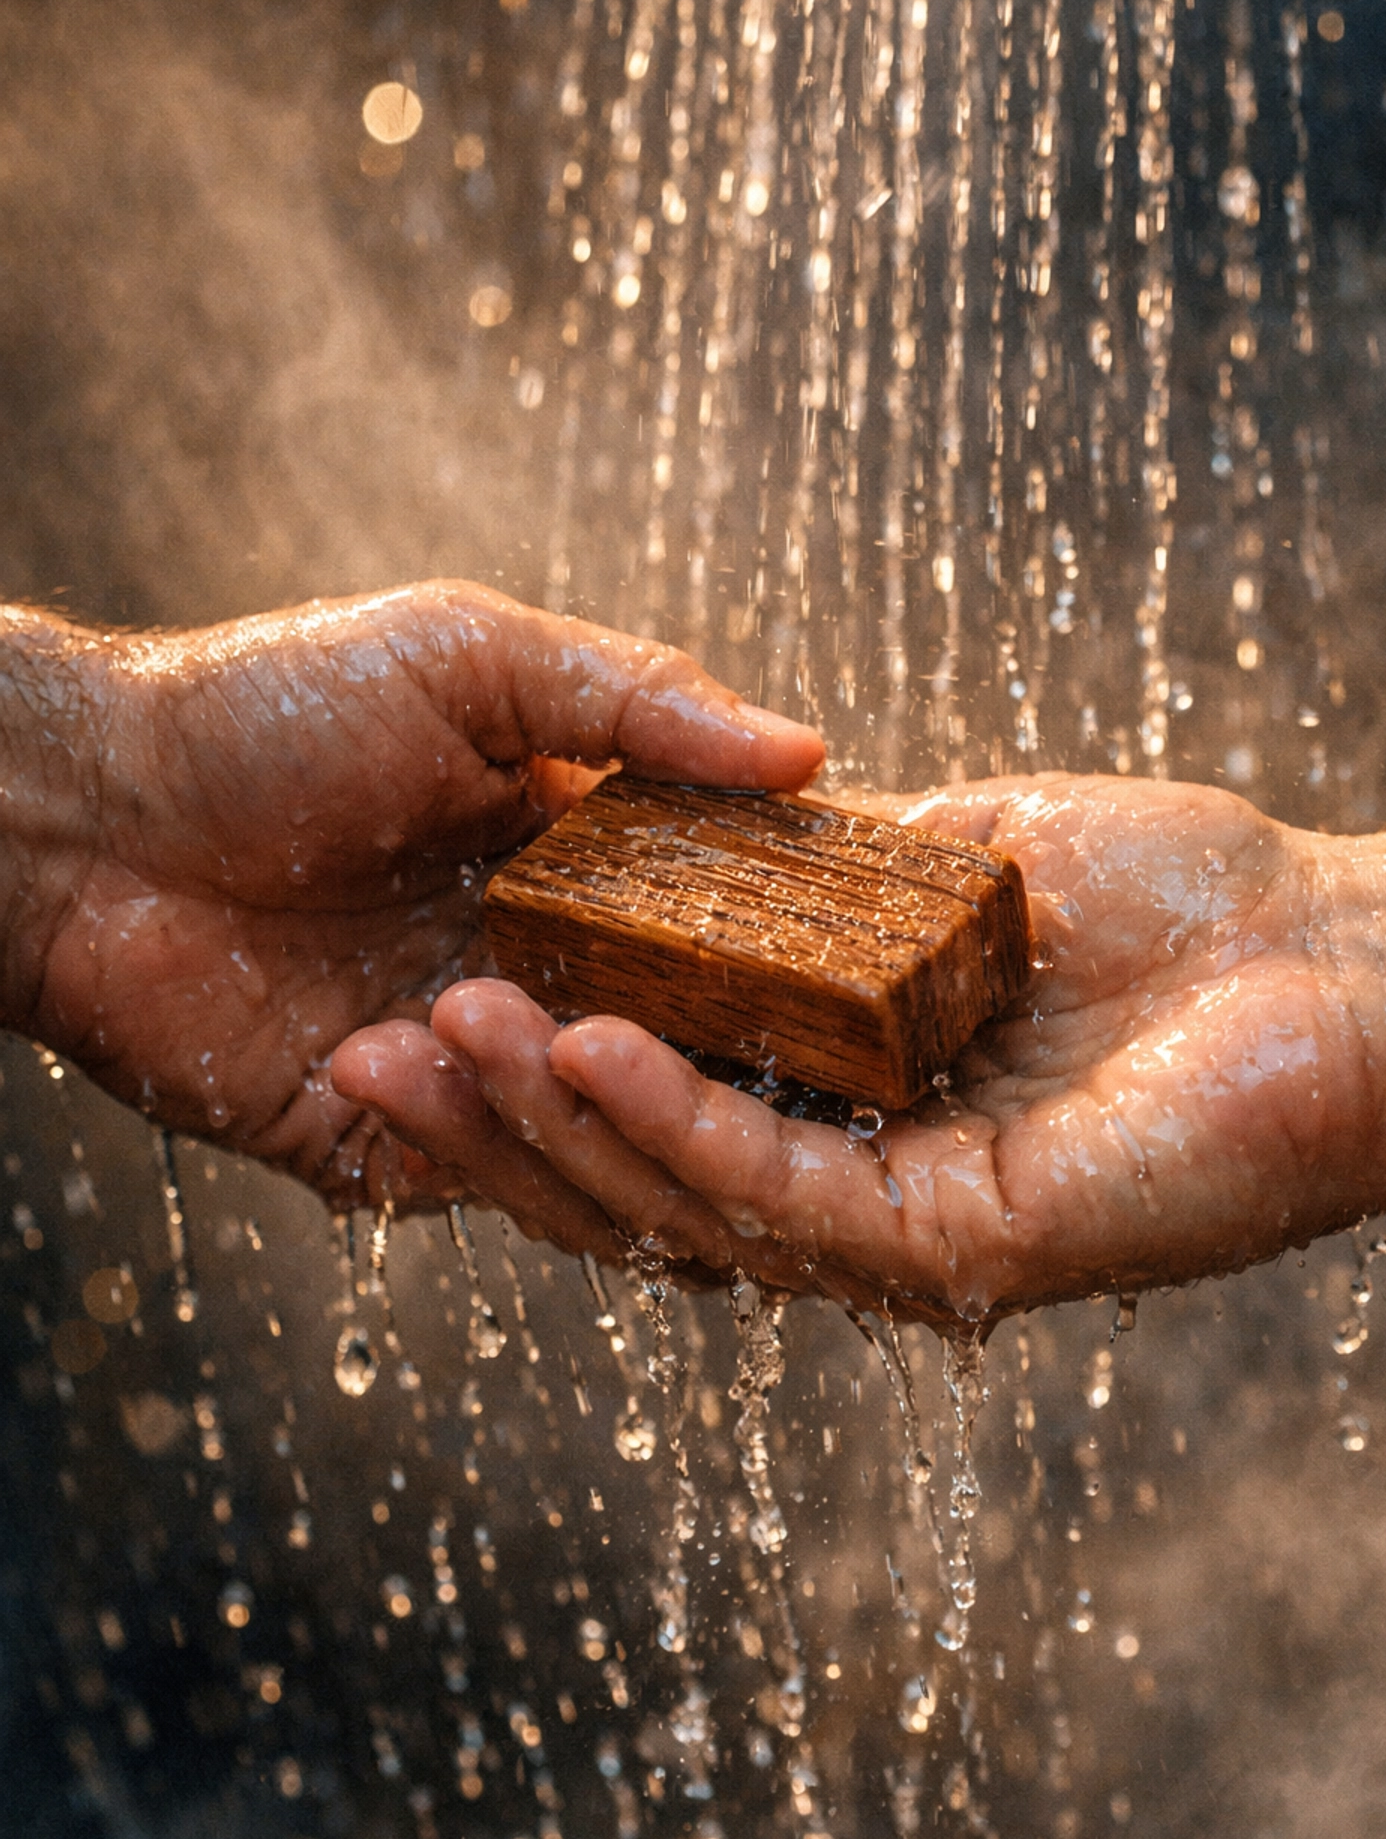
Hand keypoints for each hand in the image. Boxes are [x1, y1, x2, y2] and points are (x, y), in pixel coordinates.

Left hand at [3, 583, 821, 1212]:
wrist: (80, 811)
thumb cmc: (267, 710)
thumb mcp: (469, 658)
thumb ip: (640, 701)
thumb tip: (808, 752)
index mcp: (581, 874)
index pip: (721, 943)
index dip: (787, 966)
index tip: (852, 974)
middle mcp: (539, 981)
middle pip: (668, 1065)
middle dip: (697, 1066)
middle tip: (717, 1047)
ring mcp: (462, 1071)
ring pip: (574, 1144)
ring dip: (554, 1097)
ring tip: (504, 1016)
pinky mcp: (372, 1144)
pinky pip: (453, 1180)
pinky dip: (451, 1140)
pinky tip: (389, 1051)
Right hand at [334, 775, 1385, 1325]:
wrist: (1330, 958)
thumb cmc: (1171, 905)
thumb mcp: (945, 859)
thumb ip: (818, 874)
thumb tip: (697, 828)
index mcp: (836, 1109)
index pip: (640, 1111)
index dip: (518, 1068)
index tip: (401, 994)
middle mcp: (851, 1192)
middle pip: (628, 1178)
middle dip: (487, 1118)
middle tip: (357, 1050)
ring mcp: (897, 1235)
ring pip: (676, 1199)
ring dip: (546, 1120)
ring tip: (433, 1038)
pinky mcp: (956, 1248)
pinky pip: (778, 1188)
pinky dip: (669, 1122)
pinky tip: (581, 1048)